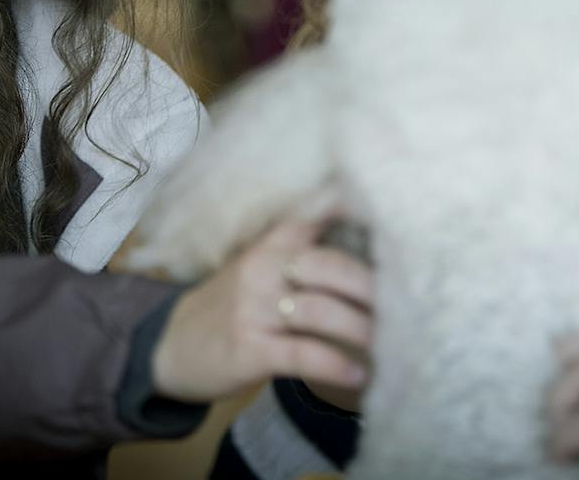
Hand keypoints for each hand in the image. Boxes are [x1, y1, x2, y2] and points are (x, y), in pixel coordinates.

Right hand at [150, 215, 373, 403]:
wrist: (168, 347)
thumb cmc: (229, 307)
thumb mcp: (257, 270)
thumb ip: (299, 256)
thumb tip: (369, 253)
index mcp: (268, 245)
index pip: (311, 215)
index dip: (347, 205)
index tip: (388, 203)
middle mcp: (262, 270)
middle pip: (328, 266)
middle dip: (372, 285)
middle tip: (409, 301)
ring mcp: (254, 310)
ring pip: (321, 311)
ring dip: (362, 328)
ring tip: (391, 344)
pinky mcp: (250, 350)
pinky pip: (303, 354)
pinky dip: (335, 364)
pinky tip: (358, 375)